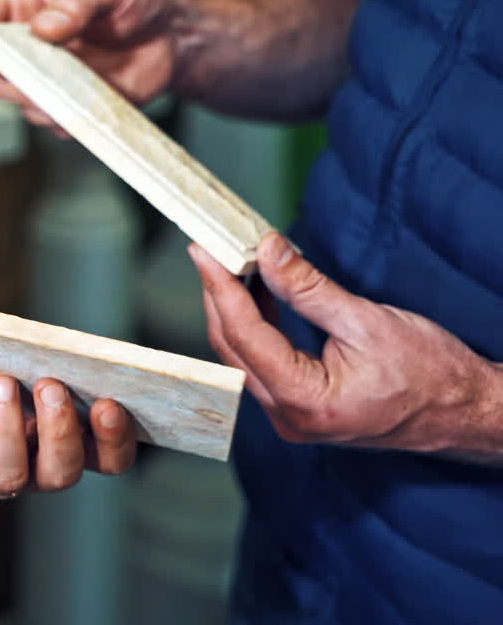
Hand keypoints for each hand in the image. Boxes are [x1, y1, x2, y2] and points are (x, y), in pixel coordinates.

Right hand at [0, 0, 190, 128]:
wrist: (173, 33)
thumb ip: (76, 1)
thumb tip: (43, 28)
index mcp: (20, 7)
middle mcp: (24, 46)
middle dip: (13, 80)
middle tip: (45, 75)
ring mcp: (45, 79)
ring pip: (21, 105)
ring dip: (46, 101)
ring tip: (82, 83)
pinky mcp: (68, 106)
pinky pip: (56, 123)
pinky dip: (73, 116)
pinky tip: (98, 96)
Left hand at [0, 373, 136, 499]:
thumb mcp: (20, 360)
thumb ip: (48, 362)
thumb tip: (71, 348)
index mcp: (63, 444)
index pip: (108, 460)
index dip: (114, 441)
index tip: (109, 404)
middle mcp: (32, 469)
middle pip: (61, 474)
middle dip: (59, 431)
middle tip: (50, 385)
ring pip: (10, 474)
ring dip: (9, 429)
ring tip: (3, 382)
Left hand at [190, 233, 502, 461]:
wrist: (466, 412)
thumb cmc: (431, 373)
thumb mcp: (366, 320)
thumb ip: (308, 288)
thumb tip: (266, 250)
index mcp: (304, 401)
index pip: (244, 336)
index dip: (220, 289)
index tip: (203, 251)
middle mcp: (289, 418)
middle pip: (233, 349)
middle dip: (219, 297)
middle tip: (210, 251)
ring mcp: (292, 418)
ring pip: (242, 358)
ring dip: (234, 311)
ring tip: (230, 265)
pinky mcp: (299, 410)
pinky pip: (261, 365)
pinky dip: (255, 328)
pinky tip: (256, 295)